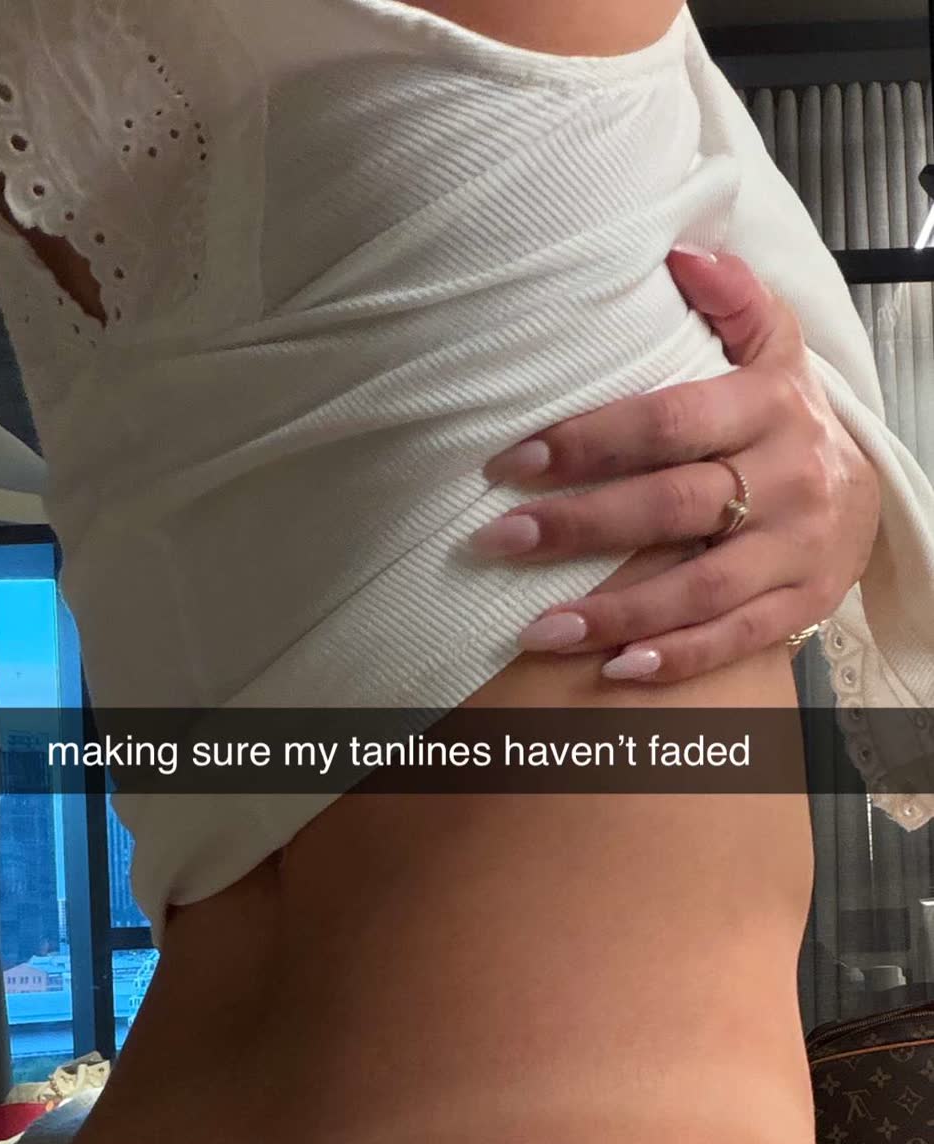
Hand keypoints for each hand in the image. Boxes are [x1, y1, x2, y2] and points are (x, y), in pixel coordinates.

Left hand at [469, 247, 881, 682]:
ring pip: (698, 589)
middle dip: (579, 527)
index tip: (511, 463)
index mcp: (767, 406)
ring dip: (614, 614)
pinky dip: (675, 659)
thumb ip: (732, 299)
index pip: (667, 423)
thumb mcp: (773, 346)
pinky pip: (735, 639)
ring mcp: (795, 550)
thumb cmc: (785, 418)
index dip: (587, 442)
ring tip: (537, 629)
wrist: (867, 490)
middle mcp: (786, 479)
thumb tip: (680, 251)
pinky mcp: (801, 605)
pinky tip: (615, 669)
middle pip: (671, 507)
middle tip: (499, 540)